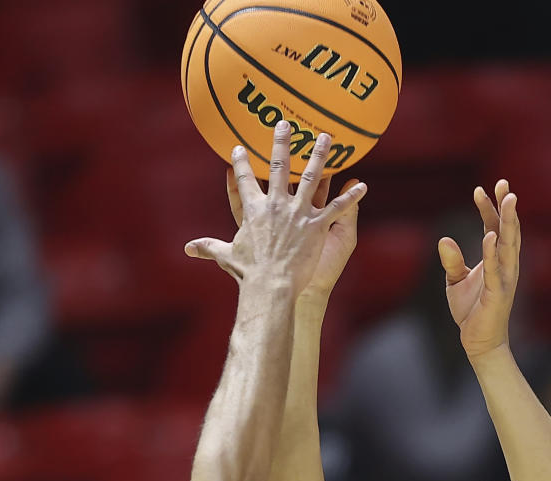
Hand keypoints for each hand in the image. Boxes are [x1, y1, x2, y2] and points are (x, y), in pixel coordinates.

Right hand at [184, 123, 365, 298]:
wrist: (270, 286)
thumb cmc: (248, 274)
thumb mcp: (226, 257)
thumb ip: (209, 248)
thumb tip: (188, 248)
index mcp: (254, 210)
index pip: (245, 181)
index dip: (240, 163)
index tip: (238, 148)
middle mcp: (277, 205)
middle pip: (281, 167)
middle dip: (282, 143)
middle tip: (284, 124)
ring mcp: (299, 213)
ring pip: (312, 177)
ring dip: (321, 155)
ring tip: (327, 137)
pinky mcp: (317, 225)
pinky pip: (337, 207)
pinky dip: (351, 196)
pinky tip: (362, 184)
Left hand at [439, 180, 519, 361]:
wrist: (478, 341)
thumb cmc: (471, 310)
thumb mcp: (455, 281)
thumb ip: (452, 260)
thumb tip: (443, 240)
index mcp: (496, 259)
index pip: (494, 227)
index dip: (489, 208)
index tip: (480, 189)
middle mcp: (505, 265)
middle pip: (508, 229)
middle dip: (506, 206)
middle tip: (503, 183)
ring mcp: (505, 278)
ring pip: (509, 244)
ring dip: (508, 222)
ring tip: (507, 200)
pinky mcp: (498, 293)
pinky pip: (496, 269)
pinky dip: (492, 252)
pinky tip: (489, 235)